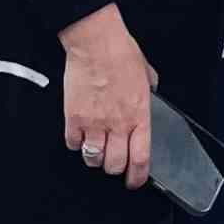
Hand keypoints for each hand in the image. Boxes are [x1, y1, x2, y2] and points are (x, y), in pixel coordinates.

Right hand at [60, 5, 155, 189]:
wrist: (95, 42)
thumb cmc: (120, 52)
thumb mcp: (146, 73)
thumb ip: (148, 90)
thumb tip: (150, 92)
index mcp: (139, 115)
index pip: (141, 158)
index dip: (137, 176)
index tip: (134, 181)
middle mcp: (118, 124)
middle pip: (115, 164)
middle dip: (115, 167)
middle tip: (113, 161)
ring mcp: (94, 123)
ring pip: (93, 159)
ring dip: (95, 158)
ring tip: (96, 150)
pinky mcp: (74, 118)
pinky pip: (73, 144)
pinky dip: (76, 144)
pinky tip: (79, 136)